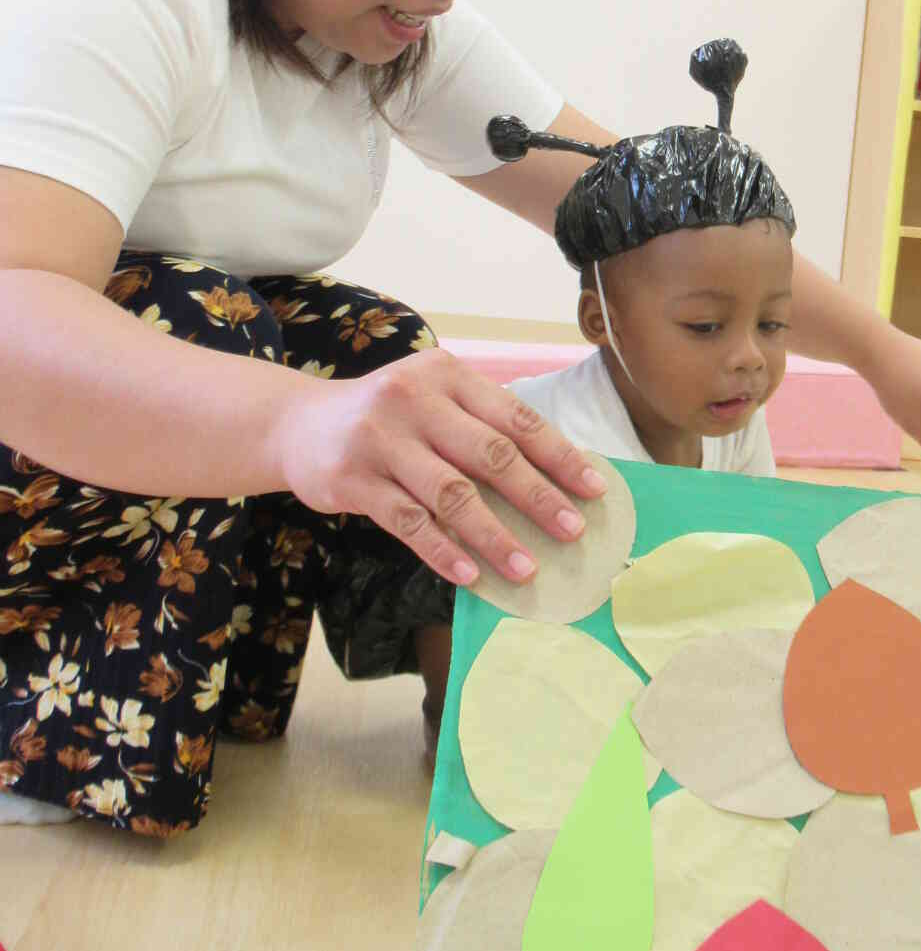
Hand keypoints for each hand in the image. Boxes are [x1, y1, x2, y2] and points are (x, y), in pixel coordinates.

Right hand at [274, 347, 608, 586]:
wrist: (297, 424)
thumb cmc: (387, 418)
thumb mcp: (433, 399)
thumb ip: (482, 424)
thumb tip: (556, 475)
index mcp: (448, 375)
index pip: (516, 418)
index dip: (559, 455)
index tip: (593, 488)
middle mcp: (414, 399)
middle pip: (490, 455)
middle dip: (538, 497)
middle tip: (573, 531)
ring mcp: (380, 439)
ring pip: (451, 494)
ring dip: (495, 536)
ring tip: (527, 568)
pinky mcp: (352, 479)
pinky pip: (408, 523)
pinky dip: (443, 551)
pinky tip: (471, 574)